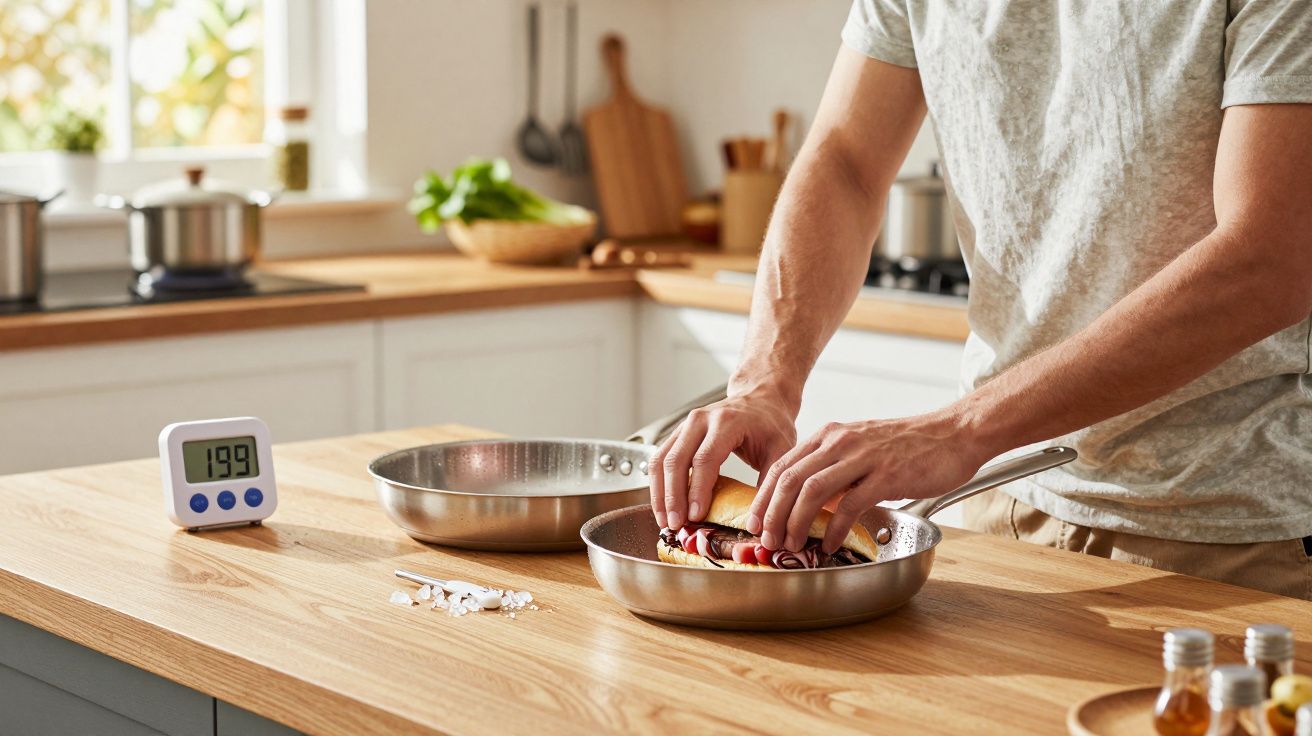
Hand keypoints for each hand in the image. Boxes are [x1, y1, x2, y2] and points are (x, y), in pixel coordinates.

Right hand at [649, 388, 796, 530]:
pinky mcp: (677, 434)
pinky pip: (659, 459)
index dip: (698, 490)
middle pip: (676, 460)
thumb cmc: (770, 424)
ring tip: (666, 520)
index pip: (705, 459)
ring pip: (660, 460)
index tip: (695, 517)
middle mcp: (700, 420)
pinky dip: (659, 484)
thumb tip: (757, 523)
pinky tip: (664, 506)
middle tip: (675, 525)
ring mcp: (685, 425)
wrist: (760, 398)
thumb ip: (769, 484)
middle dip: (672, 496)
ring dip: (660, 493)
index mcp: (727, 422)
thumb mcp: (781, 450)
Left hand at [747, 410, 992, 553]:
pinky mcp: (886, 475)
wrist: (954, 433)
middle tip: (767, 540)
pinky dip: (835, 529)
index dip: (763, 497)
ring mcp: (862, 457)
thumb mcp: (861, 447)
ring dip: (796, 522)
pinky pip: (850, 506)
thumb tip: (810, 501)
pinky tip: (830, 545)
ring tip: (792, 545)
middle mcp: (840, 442)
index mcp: (829, 435)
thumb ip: (835, 467)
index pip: (782, 466)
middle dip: (772, 514)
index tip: (755, 521)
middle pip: (789, 479)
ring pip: (811, 490)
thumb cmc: (910, 446)